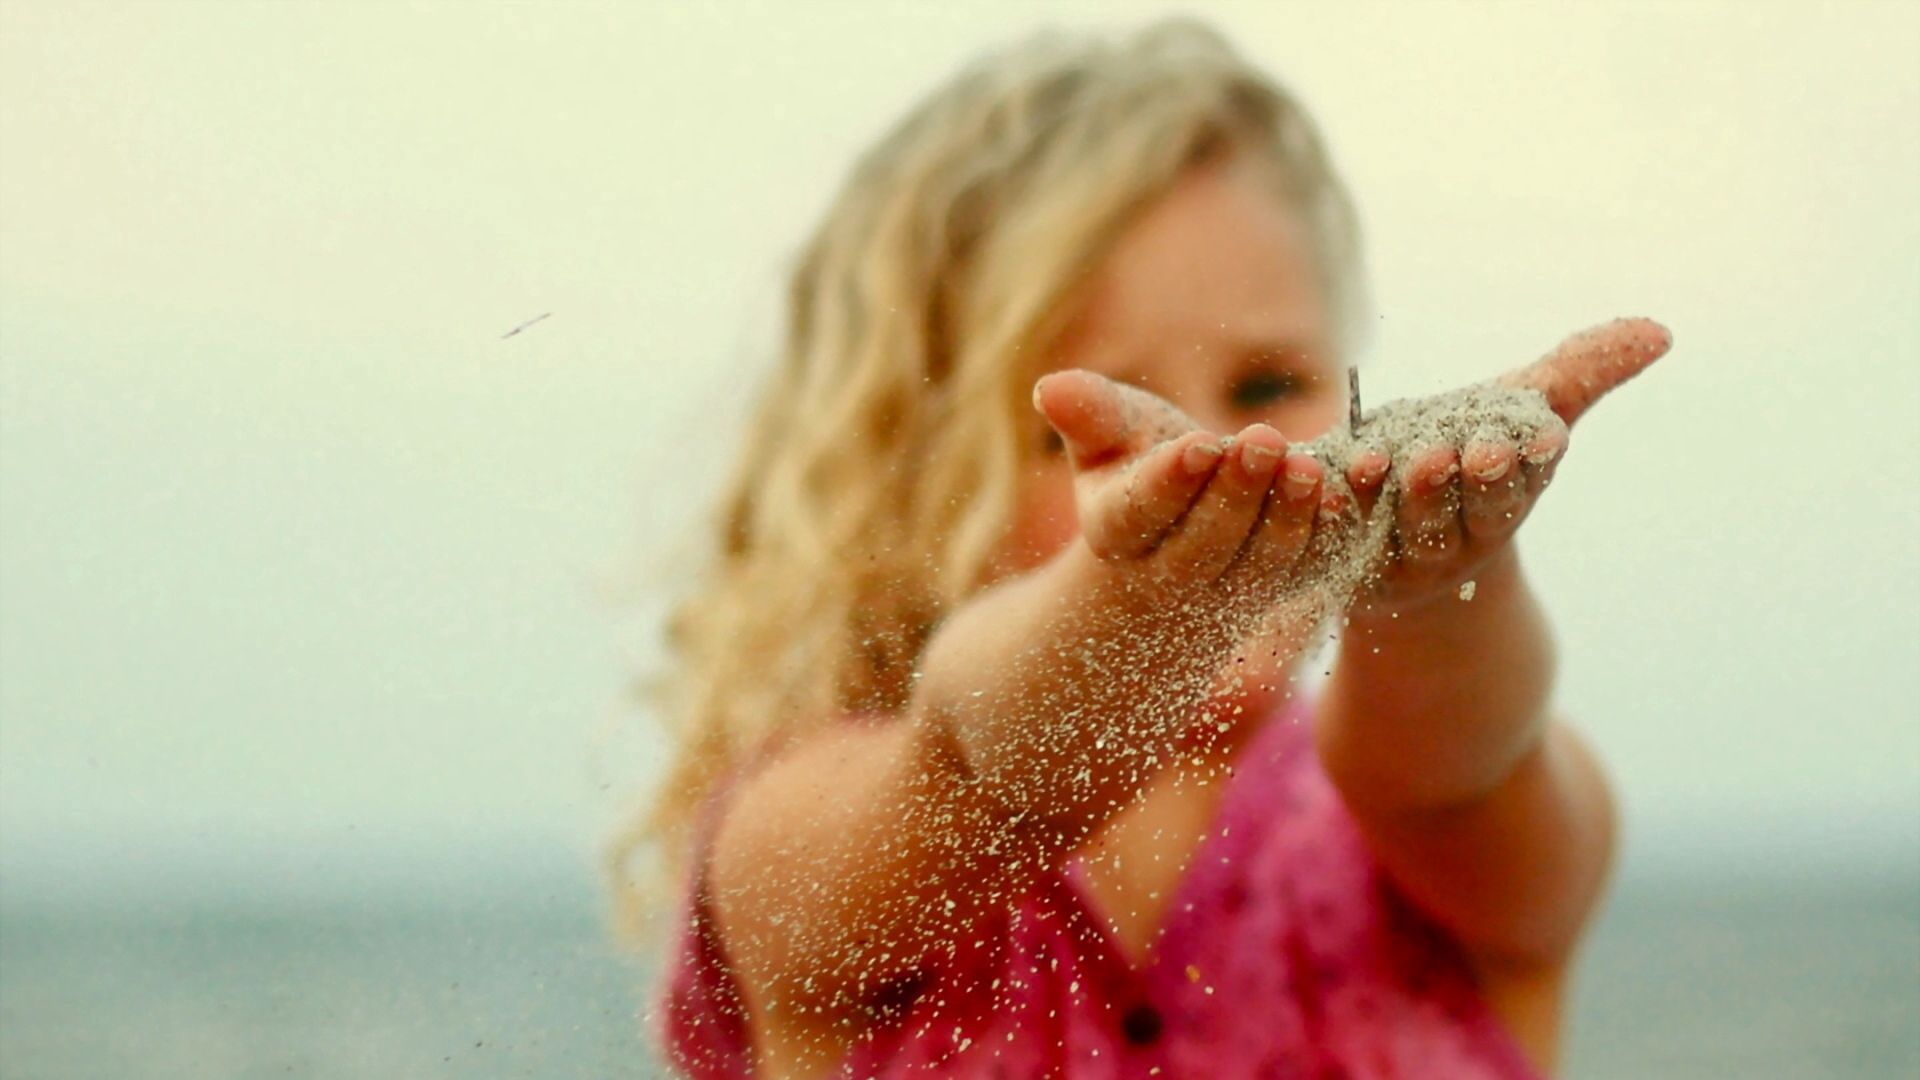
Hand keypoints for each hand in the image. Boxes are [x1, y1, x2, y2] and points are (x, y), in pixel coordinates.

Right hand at [1030, 370, 1333, 622]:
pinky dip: (1329, 538)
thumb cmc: (1135, 463)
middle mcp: (1169, 576)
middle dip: (1236, 495)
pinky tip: (1346, 497)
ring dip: (1287, 519)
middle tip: (1263, 440)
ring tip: (1309, 467)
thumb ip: (1089, 413)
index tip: (1199, 445)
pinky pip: (1308, 571)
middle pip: (1203, 546)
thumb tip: (1048, 387)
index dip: (1169, 483)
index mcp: (1117, 533)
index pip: (1139, 514)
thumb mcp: (1110, 435)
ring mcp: (1227, 592)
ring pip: (1259, 567)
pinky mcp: (1278, 591)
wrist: (1177, 531)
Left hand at [1343, 317, 1672, 612]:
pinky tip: (1316, 475)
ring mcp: (1401, 557)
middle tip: (1459, 452)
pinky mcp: (1342, 563)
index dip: (1526, 462)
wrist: (1394, 528)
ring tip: (1383, 460)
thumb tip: (1659, 331)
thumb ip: (1582, 370)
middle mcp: (1458, 536)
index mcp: (1503, 500)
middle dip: (1464, 483)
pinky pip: (1331, 537)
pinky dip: (1324, 508)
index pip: (1522, 483)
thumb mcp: (1520, 405)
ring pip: (1402, 528)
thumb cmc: (1469, 447)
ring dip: (1396, 496)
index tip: (1536, 438)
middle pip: (1465, 512)